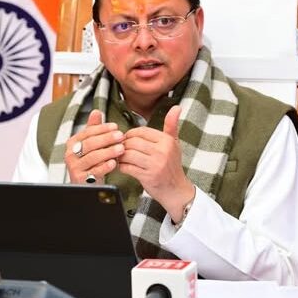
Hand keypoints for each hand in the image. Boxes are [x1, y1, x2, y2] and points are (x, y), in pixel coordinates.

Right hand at [64, 109, 123, 183]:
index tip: (115, 127)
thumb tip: (96, 112)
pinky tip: (114, 163)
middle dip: (107, 139)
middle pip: (90, 143)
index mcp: (72, 143)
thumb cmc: (90, 162)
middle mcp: (70, 154)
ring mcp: (75, 167)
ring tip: (121, 149)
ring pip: (92, 157)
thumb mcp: (91, 144)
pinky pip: (94, 171)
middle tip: (120, 136)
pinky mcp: (80, 179)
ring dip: (108, 152)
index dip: (102, 129)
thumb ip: (93, 128)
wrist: (86, 184)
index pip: (88, 132)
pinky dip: (105, 167)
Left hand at [118, 105, 194, 221]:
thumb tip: (176, 107)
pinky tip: (124, 167)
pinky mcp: (148, 176)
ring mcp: (155, 164)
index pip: (140, 131)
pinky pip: (127, 167)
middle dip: (124, 145)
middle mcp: (162, 151)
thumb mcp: (174, 144)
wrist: (176, 190)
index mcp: (166, 140)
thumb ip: (171, 125)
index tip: (128, 141)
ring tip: (121, 158)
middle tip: (121, 150)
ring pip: (128, 154)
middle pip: (132, 142)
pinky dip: (122, 167)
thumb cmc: (172, 165)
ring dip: (121, 156)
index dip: (131, 135)